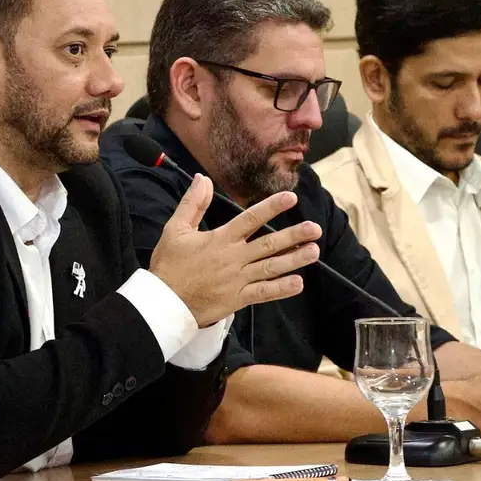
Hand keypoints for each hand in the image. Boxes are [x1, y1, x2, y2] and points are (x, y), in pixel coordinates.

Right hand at [148, 174, 320, 327]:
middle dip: (293, 236)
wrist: (165, 303)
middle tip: (314, 229)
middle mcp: (233, 258)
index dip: (271, 207)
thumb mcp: (175, 229)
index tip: (290, 198)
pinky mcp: (238, 299)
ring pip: (271, 268)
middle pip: (268, 244)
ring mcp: (238, 280)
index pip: (250, 219)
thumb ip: (192, 203)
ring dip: (294, 260)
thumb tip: (201, 178)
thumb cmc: (169, 265)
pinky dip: (281, 289)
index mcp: (220, 239)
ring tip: (314, 251)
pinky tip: (298, 283)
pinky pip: (263, 293)